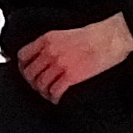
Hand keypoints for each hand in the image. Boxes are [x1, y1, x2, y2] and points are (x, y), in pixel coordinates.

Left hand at [17, 15, 132, 103]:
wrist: (110, 38)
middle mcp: (50, 52)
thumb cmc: (93, 34)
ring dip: (43, 91)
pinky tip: (57, 98)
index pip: (23, 55)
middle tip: (37, 86)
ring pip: (40, 84)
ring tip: (48, 93)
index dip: (22, 66)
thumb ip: (50, 44)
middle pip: (29, 73)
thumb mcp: (64, 33)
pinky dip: (54, 98)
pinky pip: (55, 91)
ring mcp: (59, 65)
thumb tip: (43, 56)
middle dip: (32, 82)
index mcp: (47, 39)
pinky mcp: (71, 76)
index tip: (26, 71)